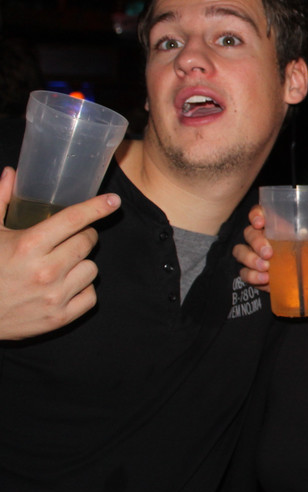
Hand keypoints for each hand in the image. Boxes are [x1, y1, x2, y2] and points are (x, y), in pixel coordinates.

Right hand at [0, 166, 120, 339]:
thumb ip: (1, 200)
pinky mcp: (60, 317)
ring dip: (81, 264)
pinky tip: (64, 286)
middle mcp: (46, 271)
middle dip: (83, 235)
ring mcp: (54, 296)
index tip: (112, 201)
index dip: (97, 207)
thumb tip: (12, 173)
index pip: (74, 219)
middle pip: (87, 242)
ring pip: (92, 269)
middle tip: (69, 239)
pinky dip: (81, 289)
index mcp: (28, 245)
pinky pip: (91, 296)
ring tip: (61, 265)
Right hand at [233, 204, 307, 291]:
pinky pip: (244, 273)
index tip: (261, 222)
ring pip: (241, 251)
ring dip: (250, 259)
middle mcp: (263, 238)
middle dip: (256, 242)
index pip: (259, 213)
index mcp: (277, 225)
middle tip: (269, 253)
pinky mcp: (256, 273)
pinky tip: (264, 279)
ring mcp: (257, 255)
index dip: (256, 215)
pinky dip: (252, 276)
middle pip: (249, 233)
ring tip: (266, 267)